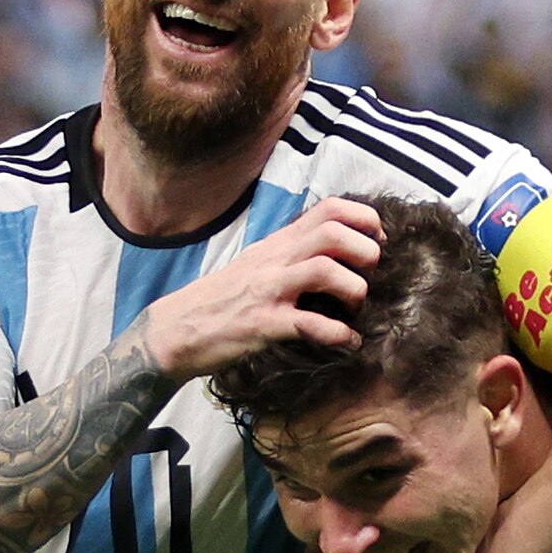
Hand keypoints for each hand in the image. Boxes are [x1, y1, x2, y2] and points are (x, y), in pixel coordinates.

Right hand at [141, 198, 380, 380]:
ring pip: (326, 271)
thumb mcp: (259, 264)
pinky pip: (310, 325)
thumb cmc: (223, 300)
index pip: (329, 209)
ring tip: (355, 312)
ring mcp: (268, 290)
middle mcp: (276, 259)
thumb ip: (294, 252)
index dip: (364, 220)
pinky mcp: (262, 324)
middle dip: (366, 254)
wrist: (176, 329)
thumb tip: (337, 247)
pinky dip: (339, 336)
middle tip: (369, 278)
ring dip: (354, 292)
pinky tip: (347, 343)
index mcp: (279, 243)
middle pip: (334, 233)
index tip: (376, 244)